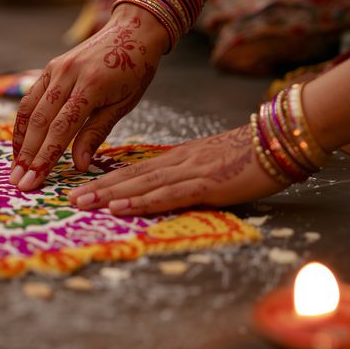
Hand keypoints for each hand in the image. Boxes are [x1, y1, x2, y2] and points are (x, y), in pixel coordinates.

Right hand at [11, 5, 166, 190]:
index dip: (45, 157)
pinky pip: (30, 97)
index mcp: (91, 87)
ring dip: (20, 141)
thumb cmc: (134, 70)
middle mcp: (68, 76)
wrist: (132, 30)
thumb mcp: (123, 104)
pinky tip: (21, 141)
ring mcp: (55, 69)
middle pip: (40, 122)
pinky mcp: (50, 68)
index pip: (61, 129)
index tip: (33, 181)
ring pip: (29, 109)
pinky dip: (23, 122)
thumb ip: (96, 133)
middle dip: (27, 155)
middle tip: (18, 182)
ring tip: (15, 167)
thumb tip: (78, 165)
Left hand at [68, 125, 283, 214]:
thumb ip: (191, 175)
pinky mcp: (206, 184)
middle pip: (130, 177)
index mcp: (178, 158)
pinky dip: (141, 202)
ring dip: (109, 195)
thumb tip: (169, 188)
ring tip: (82, 203)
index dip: (106, 180)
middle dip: (97, 189)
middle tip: (68, 199)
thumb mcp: (213, 164)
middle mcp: (178, 163)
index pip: (135, 170)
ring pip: (141, 185)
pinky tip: (120, 208)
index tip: (81, 188)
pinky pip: (167, 195)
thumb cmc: (252, 155)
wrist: (281, 141)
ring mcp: (190, 172)